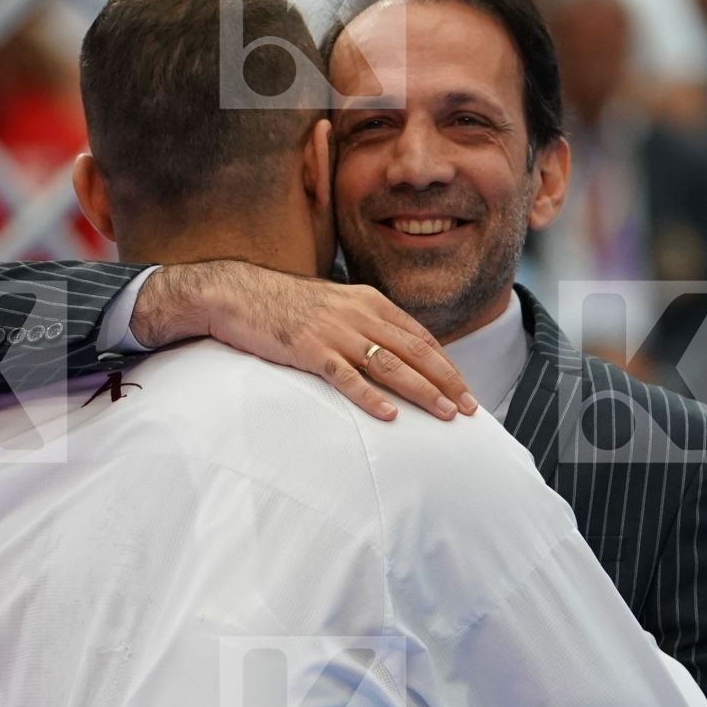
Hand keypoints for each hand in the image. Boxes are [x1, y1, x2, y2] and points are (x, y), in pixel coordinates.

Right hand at [132, 261, 476, 421]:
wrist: (236, 292)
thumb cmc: (284, 302)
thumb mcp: (334, 304)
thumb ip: (363, 323)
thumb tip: (391, 350)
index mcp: (368, 300)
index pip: (419, 335)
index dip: (446, 363)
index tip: (465, 388)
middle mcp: (358, 313)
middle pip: (414, 351)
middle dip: (447, 381)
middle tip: (470, 408)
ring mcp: (334, 331)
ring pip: (389, 364)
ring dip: (421, 390)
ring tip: (445, 412)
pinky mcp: (308, 349)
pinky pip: (346, 376)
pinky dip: (370, 396)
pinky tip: (389, 414)